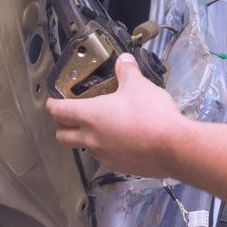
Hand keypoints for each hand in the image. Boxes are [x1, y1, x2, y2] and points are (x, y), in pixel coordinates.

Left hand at [46, 53, 188, 177]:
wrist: (173, 147)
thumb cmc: (150, 112)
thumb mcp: (138, 85)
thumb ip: (127, 71)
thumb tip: (123, 59)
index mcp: (90, 115)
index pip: (58, 111)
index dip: (52, 105)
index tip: (53, 101)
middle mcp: (91, 138)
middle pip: (62, 137)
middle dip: (63, 127)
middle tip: (73, 116)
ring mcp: (104, 156)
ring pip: (84, 148)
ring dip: (87, 138)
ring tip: (103, 127)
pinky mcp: (119, 168)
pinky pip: (104, 157)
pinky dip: (107, 148)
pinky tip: (123, 140)